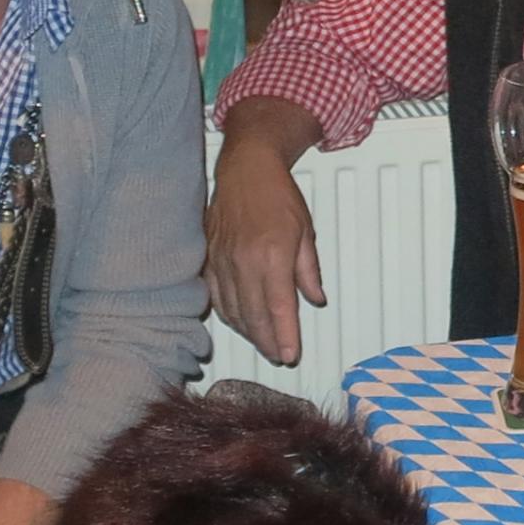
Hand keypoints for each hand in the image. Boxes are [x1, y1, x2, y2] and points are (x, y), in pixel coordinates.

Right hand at [204, 127, 324, 364]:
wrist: (245, 169)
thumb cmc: (277, 196)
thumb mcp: (306, 232)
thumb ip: (309, 271)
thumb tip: (315, 299)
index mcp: (272, 256)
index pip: (279, 308)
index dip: (285, 336)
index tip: (291, 355)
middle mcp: (244, 263)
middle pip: (254, 316)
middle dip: (267, 342)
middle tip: (279, 355)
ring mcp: (222, 262)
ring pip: (232, 311)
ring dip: (248, 333)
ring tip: (263, 344)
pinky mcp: (208, 258)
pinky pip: (215, 296)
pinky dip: (227, 315)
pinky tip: (238, 323)